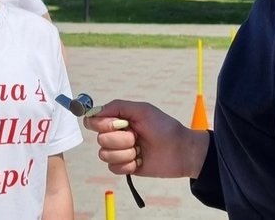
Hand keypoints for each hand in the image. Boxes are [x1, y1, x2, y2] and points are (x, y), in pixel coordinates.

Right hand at [83, 99, 206, 179]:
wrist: (180, 151)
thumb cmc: (164, 127)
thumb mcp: (142, 110)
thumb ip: (117, 107)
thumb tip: (94, 111)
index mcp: (118, 119)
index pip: (93, 121)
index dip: (100, 124)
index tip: (118, 125)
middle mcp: (116, 134)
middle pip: (100, 140)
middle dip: (121, 139)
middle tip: (137, 136)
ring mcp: (120, 151)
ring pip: (105, 155)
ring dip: (125, 153)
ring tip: (140, 149)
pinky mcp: (125, 167)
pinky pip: (114, 168)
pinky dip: (128, 164)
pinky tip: (140, 160)